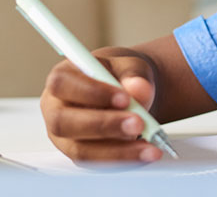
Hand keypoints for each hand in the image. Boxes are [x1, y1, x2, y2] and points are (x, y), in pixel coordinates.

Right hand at [40, 48, 162, 162]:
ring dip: (117, 150)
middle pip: (65, 123)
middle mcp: (56, 109)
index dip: (92, 93)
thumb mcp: (129, 66)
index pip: (63, 85)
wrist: (128, 89)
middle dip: (104, 125)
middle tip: (138, 124)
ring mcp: (64, 136)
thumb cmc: (120, 74)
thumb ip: (133, 74)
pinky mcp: (79, 154)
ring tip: (148, 145)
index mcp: (62, 78)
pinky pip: (95, 163)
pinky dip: (122, 159)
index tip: (125, 98)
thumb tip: (139, 88)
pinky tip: (144, 153)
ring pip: (80, 150)